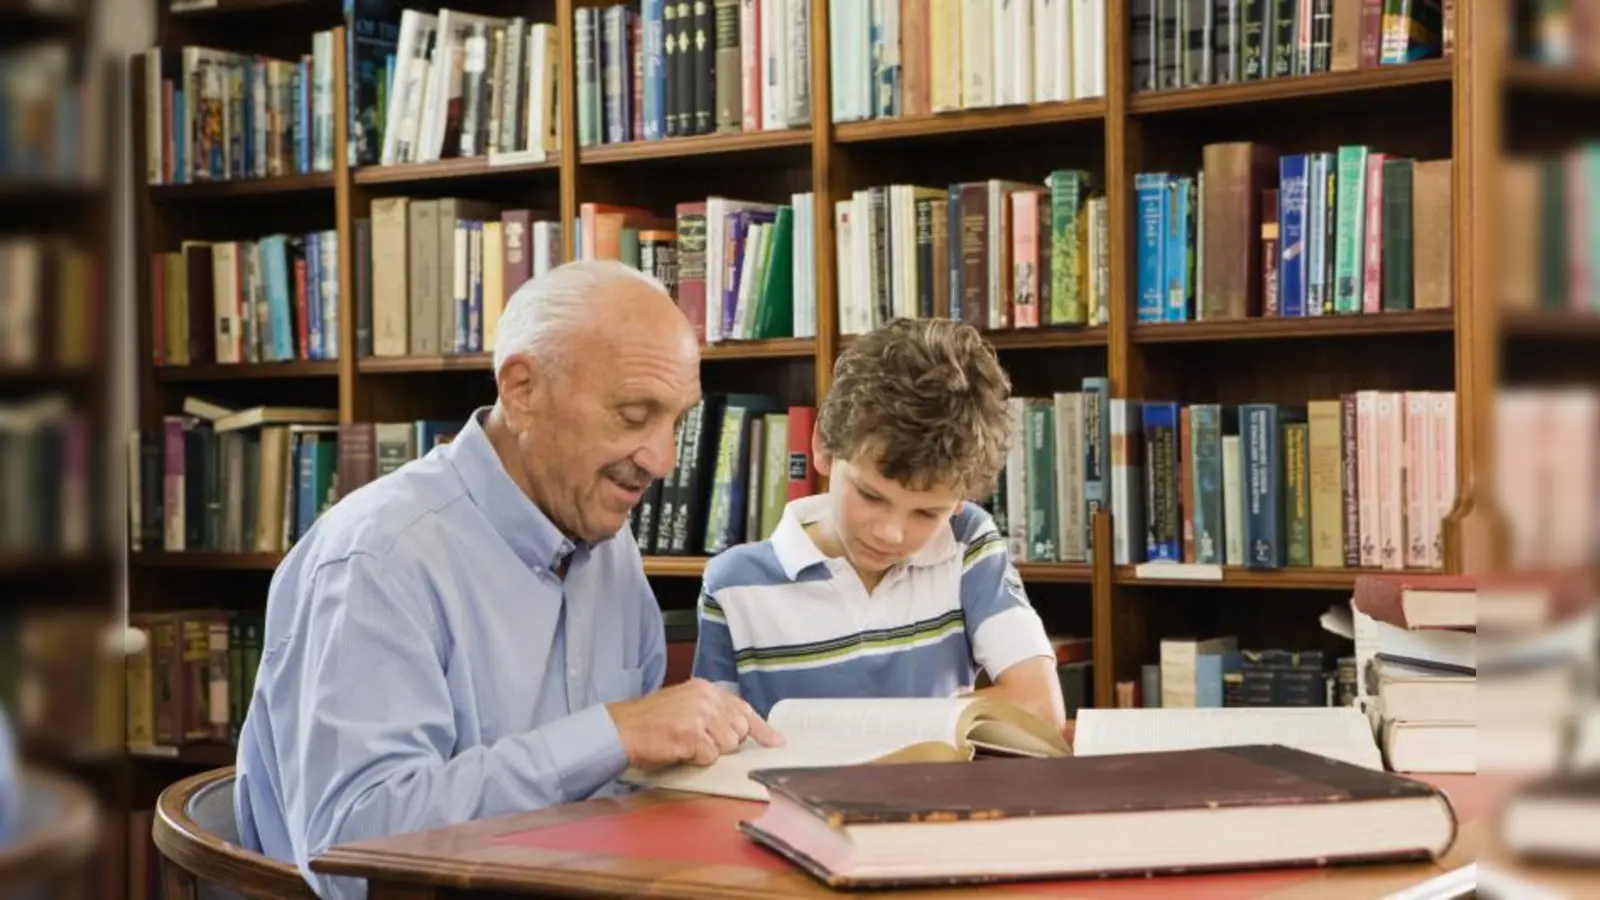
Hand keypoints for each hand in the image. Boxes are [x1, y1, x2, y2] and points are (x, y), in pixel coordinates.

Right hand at [606, 677, 783, 769]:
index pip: (743, 708)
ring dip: (708, 752)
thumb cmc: (651, 722)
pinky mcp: (690, 734)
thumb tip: (739, 732)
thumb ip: (712, 713)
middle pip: (739, 730)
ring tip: (685, 743)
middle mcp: (705, 698)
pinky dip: (695, 760)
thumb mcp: (685, 706)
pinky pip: (708, 757)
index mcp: (705, 689)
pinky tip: (678, 750)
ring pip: (726, 745)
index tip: (777, 741)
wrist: (621, 728)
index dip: (762, 728)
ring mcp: (698, 715)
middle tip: (698, 741)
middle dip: (725, 742)